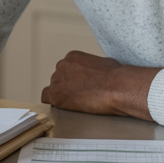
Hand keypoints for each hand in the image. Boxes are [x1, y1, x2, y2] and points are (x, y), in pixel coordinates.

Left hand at [41, 51, 158, 119]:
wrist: (117, 87)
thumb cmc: (116, 76)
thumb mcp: (102, 63)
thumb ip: (90, 67)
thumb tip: (93, 73)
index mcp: (72, 57)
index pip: (66, 69)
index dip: (74, 79)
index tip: (81, 84)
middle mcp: (61, 66)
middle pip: (59, 78)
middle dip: (68, 86)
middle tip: (81, 94)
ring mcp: (57, 81)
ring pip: (54, 88)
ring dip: (63, 94)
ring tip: (78, 101)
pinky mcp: (57, 96)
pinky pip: (46, 98)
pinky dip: (53, 102)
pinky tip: (62, 105)